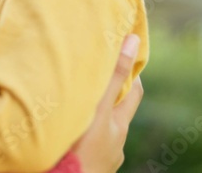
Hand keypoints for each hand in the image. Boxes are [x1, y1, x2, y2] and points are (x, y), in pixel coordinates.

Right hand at [73, 34, 143, 172]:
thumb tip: (133, 41)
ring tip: (74, 105)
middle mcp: (115, 143)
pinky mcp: (88, 168)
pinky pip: (88, 147)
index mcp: (119, 125)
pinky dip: (81, 137)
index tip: (124, 55)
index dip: (131, 73)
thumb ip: (114, 77)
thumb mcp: (99, 108)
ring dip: (92, 118)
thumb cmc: (81, 150)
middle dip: (109, 95)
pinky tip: (67, 134)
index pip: (134, 91)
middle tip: (95, 77)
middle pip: (116, 112)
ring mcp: (102, 158)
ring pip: (100, 131)